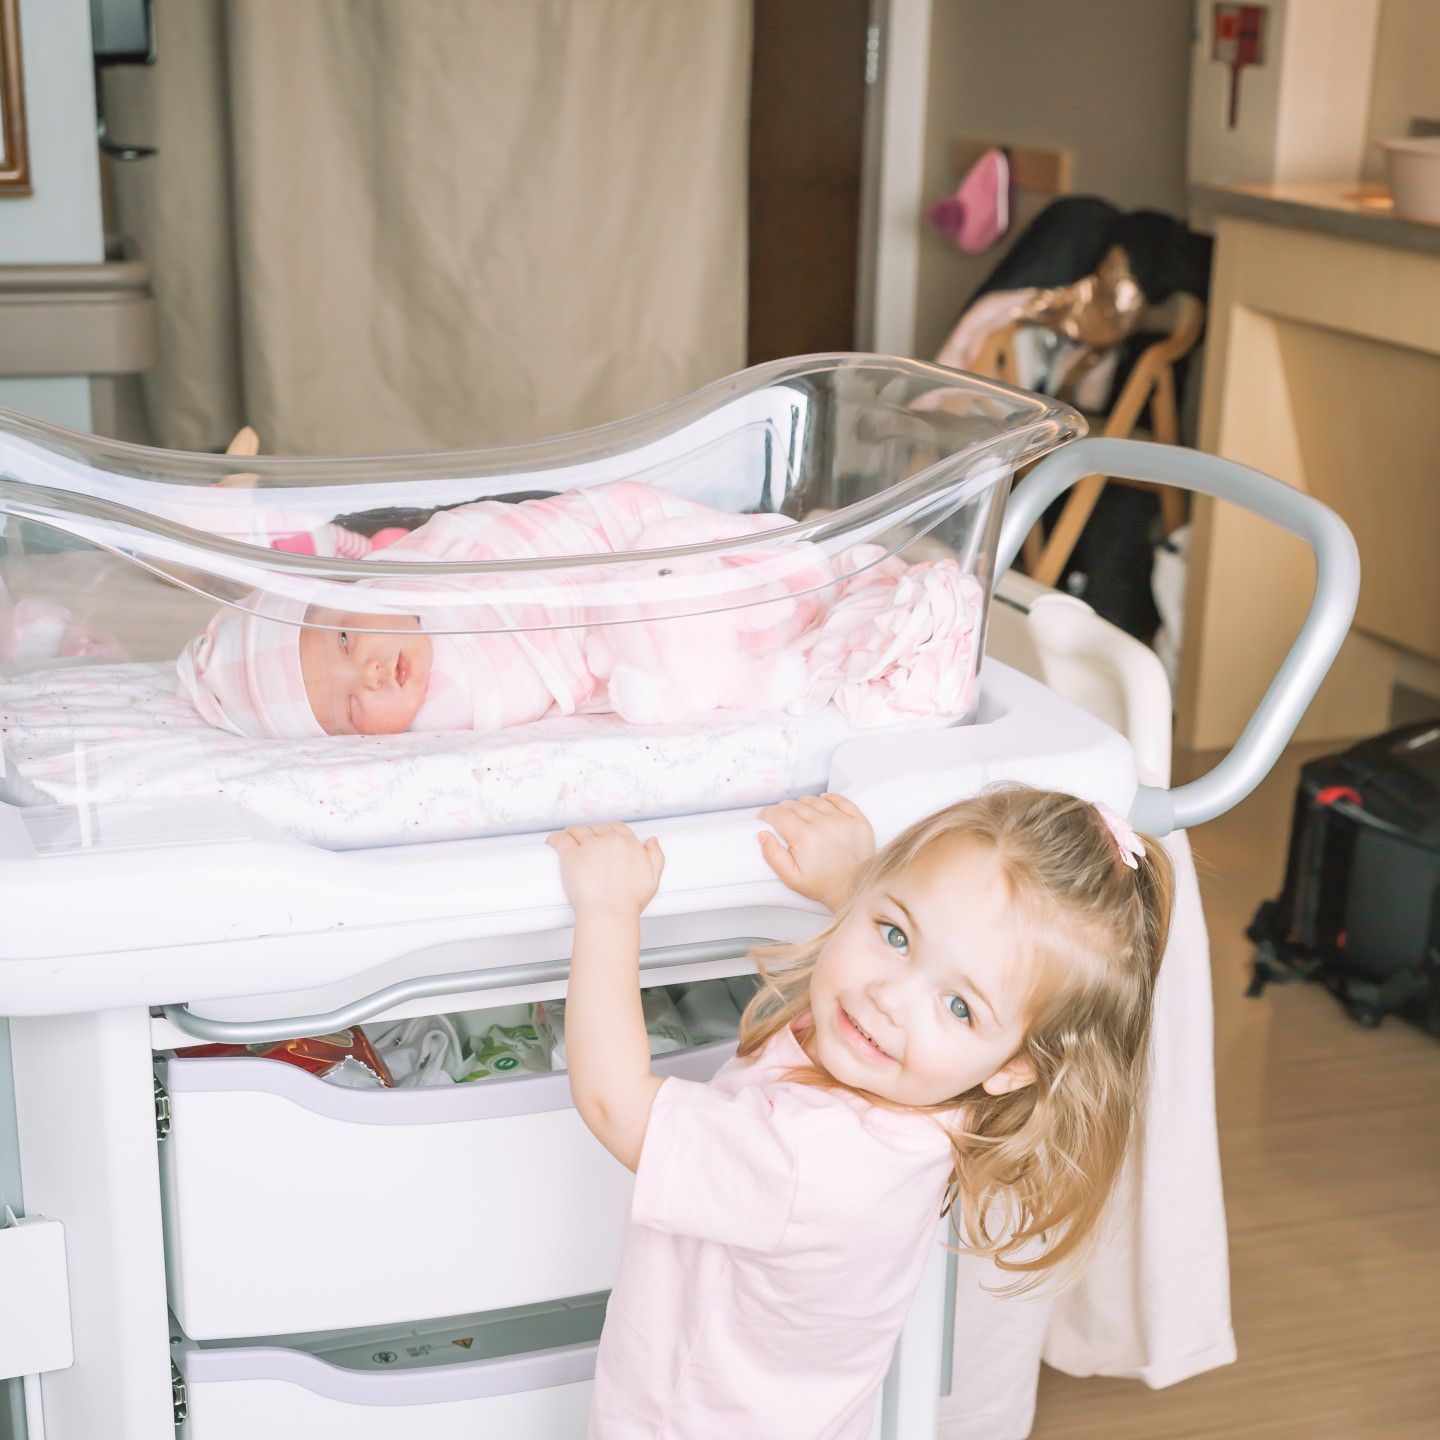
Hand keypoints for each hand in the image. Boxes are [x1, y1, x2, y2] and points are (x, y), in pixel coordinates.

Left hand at [547, 822, 664, 917]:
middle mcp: (609, 841)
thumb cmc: (629, 902)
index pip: (617, 828)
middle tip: (585, 843)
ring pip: (578, 831)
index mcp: (628, 844)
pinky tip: (552, 841)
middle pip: (597, 828)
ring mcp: (589, 847)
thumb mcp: (653, 879)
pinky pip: (560, 839)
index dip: (608, 831)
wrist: (609, 914)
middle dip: (591, 833)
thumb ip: (656, 856)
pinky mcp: (571, 856)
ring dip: (573, 833)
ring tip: (568, 840)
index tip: (603, 837)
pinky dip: (555, 838)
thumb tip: (652, 841)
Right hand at [758, 793, 875, 911]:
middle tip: (780, 816)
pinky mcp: (857, 820)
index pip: (780, 815)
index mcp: (805, 838)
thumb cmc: (824, 885)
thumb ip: (773, 855)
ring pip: (815, 801)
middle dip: (783, 809)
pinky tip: (822, 801)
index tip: (765, 815)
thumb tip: (763, 835)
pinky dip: (829, 798)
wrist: (855, 889)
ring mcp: (842, 821)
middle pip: (796, 806)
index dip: (768, 813)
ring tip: (799, 811)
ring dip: (803, 803)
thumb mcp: (791, 877)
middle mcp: (824, 825)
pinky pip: (840, 800)